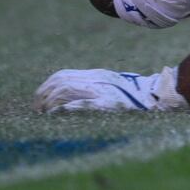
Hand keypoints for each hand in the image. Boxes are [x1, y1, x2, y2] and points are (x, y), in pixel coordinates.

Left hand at [35, 65, 187, 111]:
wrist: (152, 95)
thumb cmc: (132, 92)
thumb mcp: (109, 83)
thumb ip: (91, 84)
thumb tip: (68, 94)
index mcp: (95, 75)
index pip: (62, 75)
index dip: (46, 86)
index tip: (39, 98)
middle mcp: (94, 80)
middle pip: (60, 82)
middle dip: (43, 95)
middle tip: (37, 108)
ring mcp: (99, 90)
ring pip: (65, 91)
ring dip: (51, 103)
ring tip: (44, 113)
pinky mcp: (104, 102)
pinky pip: (79, 104)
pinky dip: (65, 108)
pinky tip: (57, 114)